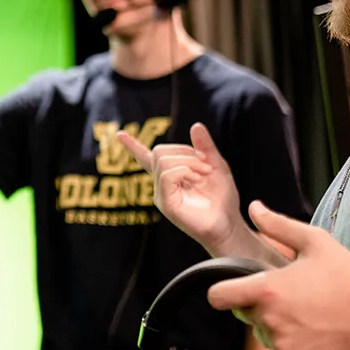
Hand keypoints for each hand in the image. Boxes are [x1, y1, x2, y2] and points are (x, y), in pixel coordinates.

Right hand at [117, 122, 246, 254]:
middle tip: (206, 165)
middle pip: (158, 151)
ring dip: (189, 162)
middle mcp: (161, 183)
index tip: (120, 134)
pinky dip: (185, 171)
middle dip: (184, 151)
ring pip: (162, 160)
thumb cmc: (222, 198)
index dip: (132, 146)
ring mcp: (161, 193)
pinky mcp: (165, 203)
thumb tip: (195, 125)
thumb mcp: (216, 165)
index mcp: (170, 174)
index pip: (146, 157)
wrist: (229, 224)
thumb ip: (205, 146)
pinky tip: (197, 180)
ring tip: (203, 175)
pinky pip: (167, 175)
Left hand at [208, 201, 349, 349]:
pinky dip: (295, 346)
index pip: (219, 297)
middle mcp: (270, 320)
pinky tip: (314, 332)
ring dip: (278, 327)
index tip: (232, 290)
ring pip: (266, 335)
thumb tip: (256, 208)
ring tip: (306, 314)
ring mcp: (283, 345)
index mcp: (267, 290)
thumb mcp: (314, 241)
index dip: (222, 291)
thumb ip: (278, 225)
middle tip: (289, 297)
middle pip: (246, 314)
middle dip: (260, 306)